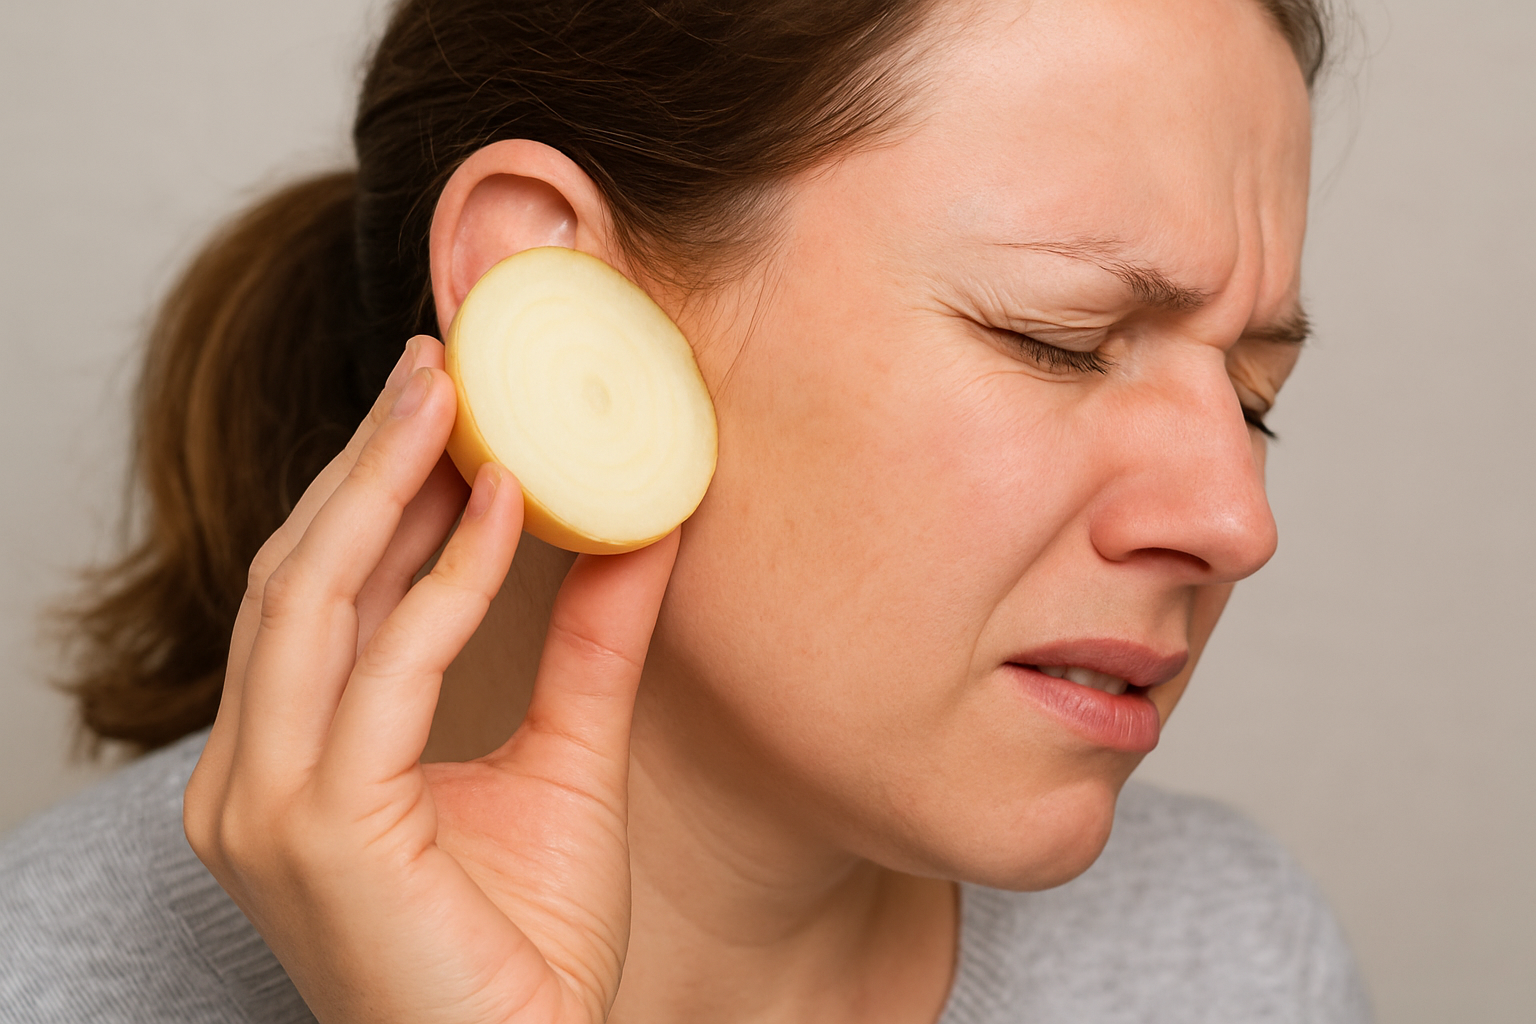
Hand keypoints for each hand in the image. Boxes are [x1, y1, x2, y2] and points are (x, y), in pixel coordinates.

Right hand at [184, 336, 678, 1023]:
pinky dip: (445, 576)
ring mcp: (263, 804)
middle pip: (300, 573)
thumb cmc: (528, 944)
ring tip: (451, 392)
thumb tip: (637, 528)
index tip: (442, 403)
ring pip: (314, 597)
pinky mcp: (314, 828)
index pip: (322, 595)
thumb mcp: (567, 759)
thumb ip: (589, 645)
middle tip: (436, 361)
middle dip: (367, 458)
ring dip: (384, 481)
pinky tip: (505, 502)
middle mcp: (247, 779)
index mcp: (289, 764)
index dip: (375, 489)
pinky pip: (385, 666)